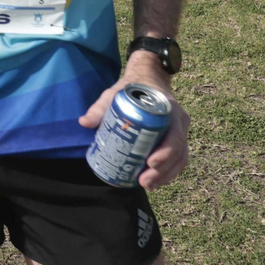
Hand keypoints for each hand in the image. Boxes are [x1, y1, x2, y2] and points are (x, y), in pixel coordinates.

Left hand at [79, 51, 189, 189]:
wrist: (148, 79)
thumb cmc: (133, 89)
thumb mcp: (115, 93)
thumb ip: (100, 107)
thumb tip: (84, 122)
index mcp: (169, 110)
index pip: (174, 135)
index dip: (165, 152)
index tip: (150, 163)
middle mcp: (179, 122)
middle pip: (178, 152)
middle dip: (163, 171)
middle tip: (144, 181)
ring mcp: (180, 131)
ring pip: (180, 158)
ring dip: (166, 175)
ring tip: (148, 186)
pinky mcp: (176, 138)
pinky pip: (178, 158)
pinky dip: (168, 172)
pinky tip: (155, 182)